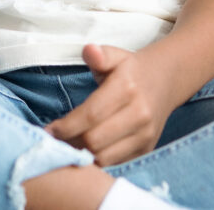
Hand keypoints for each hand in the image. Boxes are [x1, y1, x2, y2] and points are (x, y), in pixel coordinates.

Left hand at [45, 44, 176, 166]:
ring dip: (82, 155)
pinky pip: (115, 163)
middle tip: (53, 140)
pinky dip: (96, 160)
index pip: (91, 115)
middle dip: (70, 142)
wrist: (165, 80)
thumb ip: (100, 54)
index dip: (66, 126)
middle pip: (95, 140)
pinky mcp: (146, 149)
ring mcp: (145, 135)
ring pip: (104, 157)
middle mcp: (139, 114)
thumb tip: (89, 50)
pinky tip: (84, 150)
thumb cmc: (130, 70)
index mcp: (127, 88)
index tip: (48, 130)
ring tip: (67, 145)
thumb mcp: (115, 55)